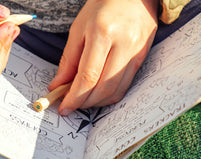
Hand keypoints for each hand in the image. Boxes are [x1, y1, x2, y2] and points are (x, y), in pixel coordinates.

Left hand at [49, 0, 158, 114]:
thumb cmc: (103, 7)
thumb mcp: (78, 28)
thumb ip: (68, 59)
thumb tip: (58, 86)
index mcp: (102, 33)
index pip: (88, 76)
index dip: (74, 97)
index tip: (63, 107)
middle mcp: (123, 44)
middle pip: (103, 87)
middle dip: (84, 103)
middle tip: (71, 105)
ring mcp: (136, 52)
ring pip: (116, 90)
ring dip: (97, 102)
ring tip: (83, 100)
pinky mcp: (143, 57)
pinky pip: (126, 85)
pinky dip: (110, 95)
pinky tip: (98, 94)